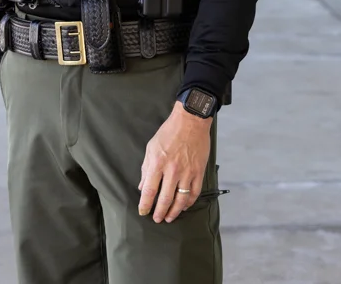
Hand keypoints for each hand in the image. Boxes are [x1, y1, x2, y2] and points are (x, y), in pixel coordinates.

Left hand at [138, 101, 211, 222]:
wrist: (191, 121)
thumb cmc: (169, 132)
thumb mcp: (151, 147)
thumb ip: (146, 168)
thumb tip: (142, 185)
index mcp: (158, 163)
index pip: (149, 190)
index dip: (145, 204)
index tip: (143, 211)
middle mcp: (172, 170)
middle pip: (164, 199)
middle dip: (159, 212)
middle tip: (157, 219)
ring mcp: (187, 172)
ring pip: (180, 200)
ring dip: (174, 212)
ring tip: (169, 218)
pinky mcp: (198, 172)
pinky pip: (194, 193)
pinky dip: (189, 203)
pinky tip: (184, 206)